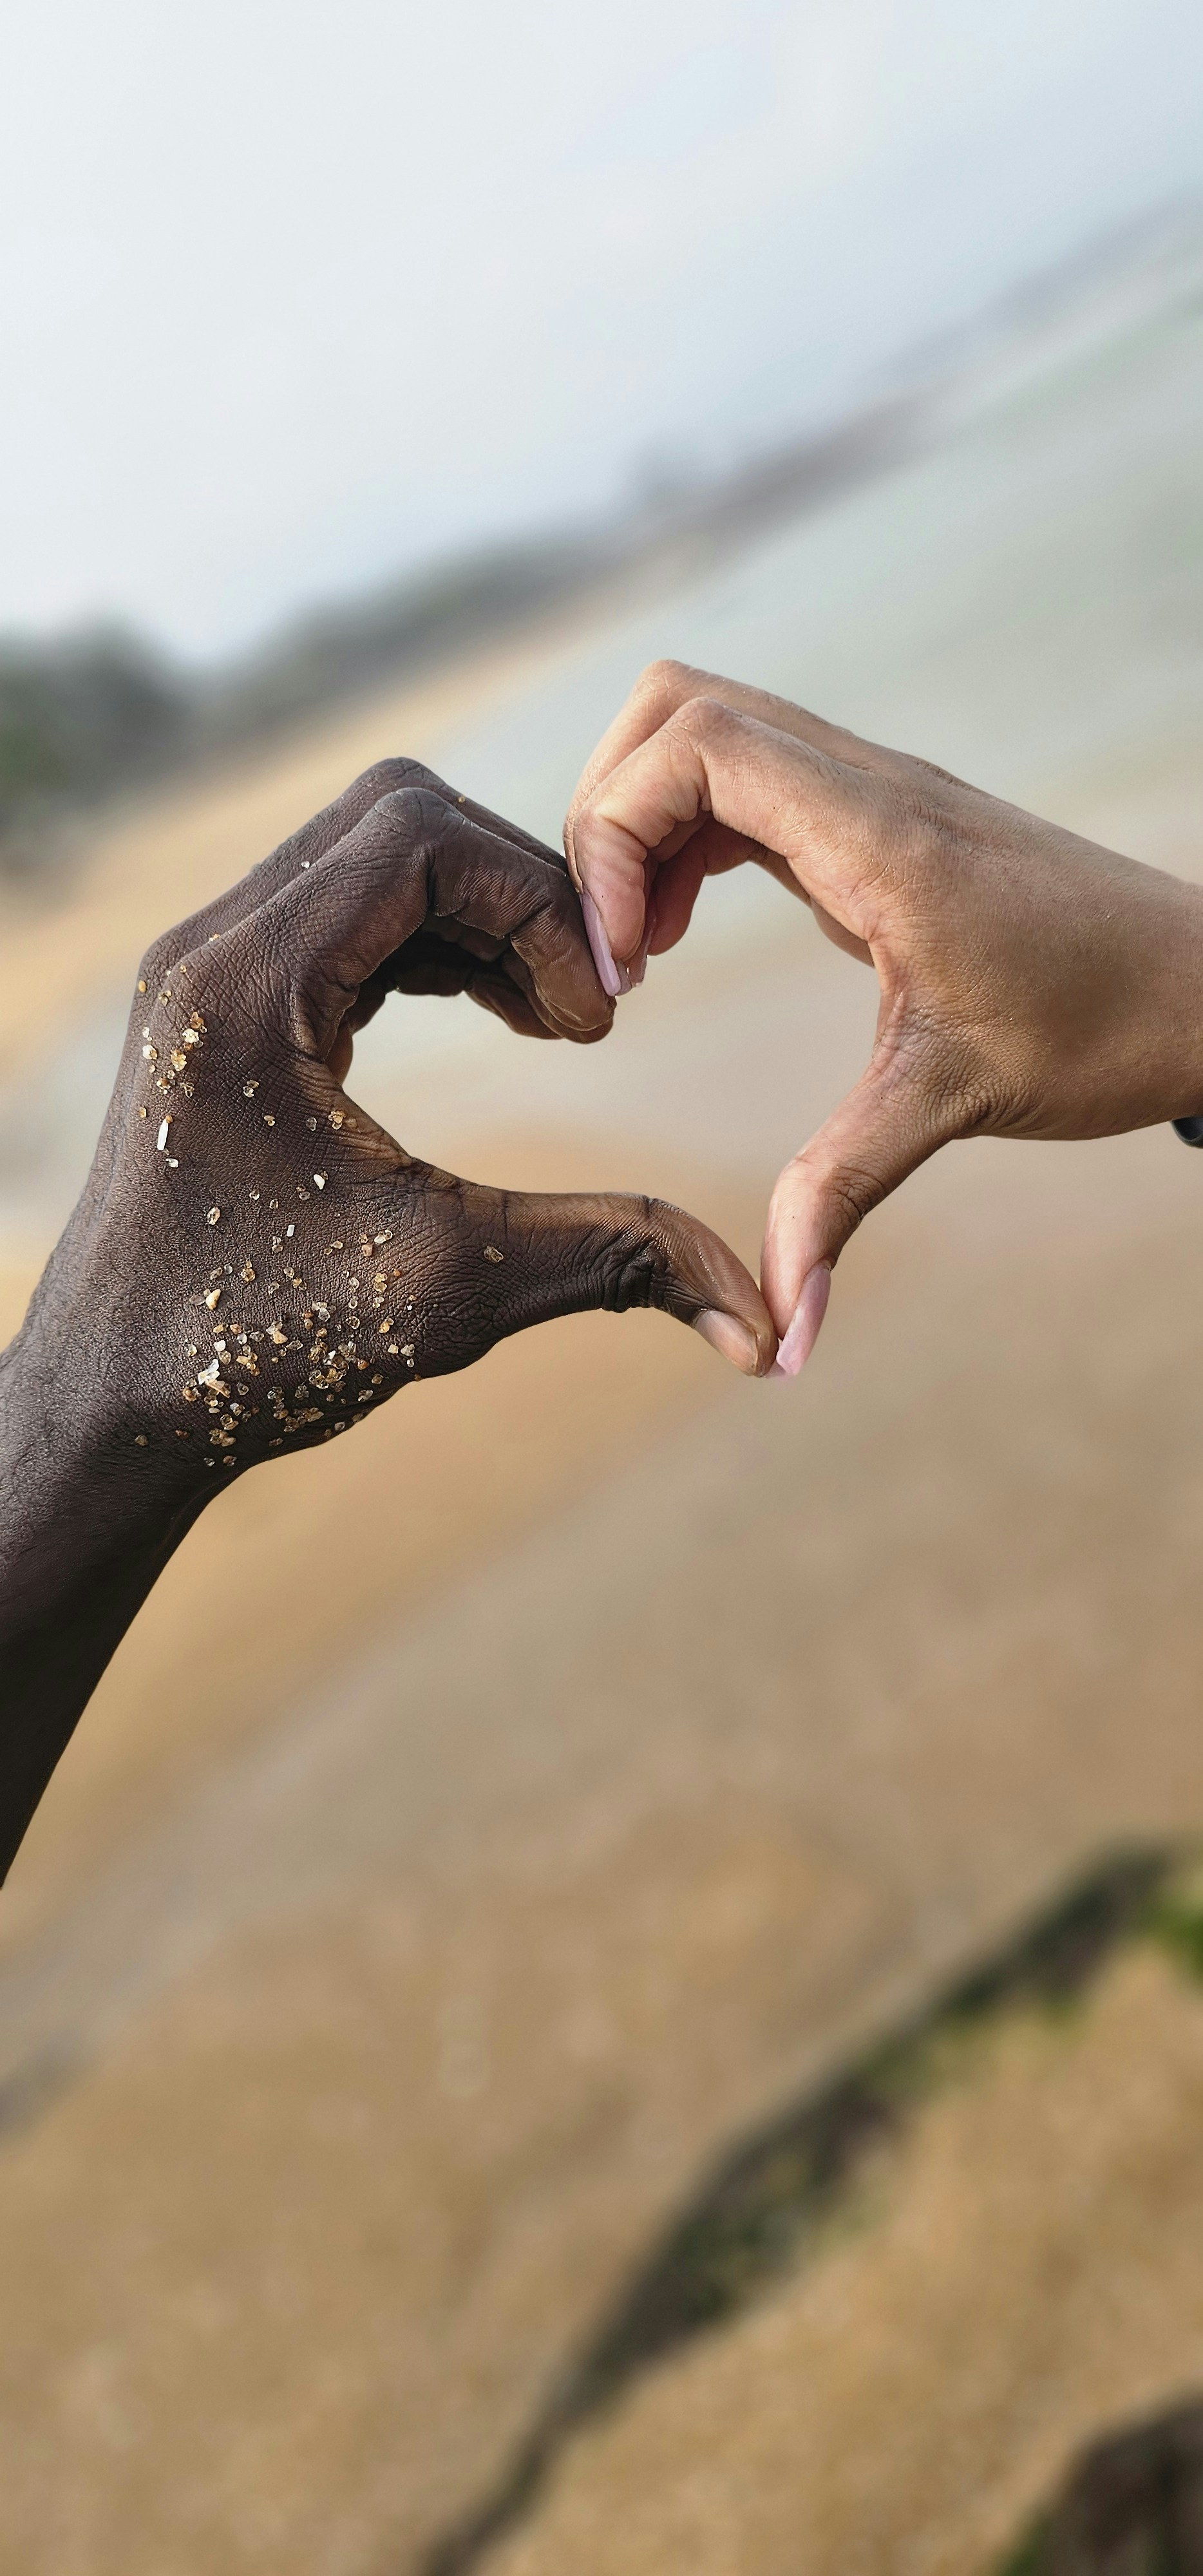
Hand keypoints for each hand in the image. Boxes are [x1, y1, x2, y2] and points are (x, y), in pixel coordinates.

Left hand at [0, 756, 774, 1879]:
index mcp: (244, 985)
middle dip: (518, 894)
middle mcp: (214, 953)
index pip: (415, 832)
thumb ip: (610, 1261)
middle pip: (396, 821)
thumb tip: (760, 1320)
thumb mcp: (449, 1294)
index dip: (537, 900)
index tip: (595, 1020)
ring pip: (371, 862)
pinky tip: (500, 1022)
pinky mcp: (225, 1012)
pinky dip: (434, 947)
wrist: (112, 1412)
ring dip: (481, 919)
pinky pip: (345, 920)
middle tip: (585, 1013)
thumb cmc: (247, 1351)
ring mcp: (212, 977)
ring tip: (557, 1021)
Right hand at [566, 661, 1202, 1370]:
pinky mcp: (874, 824)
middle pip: (677, 706)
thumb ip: (841, 1200)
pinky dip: (686, 839)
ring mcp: (872, 795)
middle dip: (608, 815)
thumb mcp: (956, 1104)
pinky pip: (746, 782)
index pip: (695, 743)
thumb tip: (778, 1337)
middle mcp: (869, 787)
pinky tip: (681, 933)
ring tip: (640, 947)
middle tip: (615, 948)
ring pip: (705, 730)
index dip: (617, 834)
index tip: (624, 962)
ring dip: (644, 824)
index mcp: (879, 834)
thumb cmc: (1103, 1029)